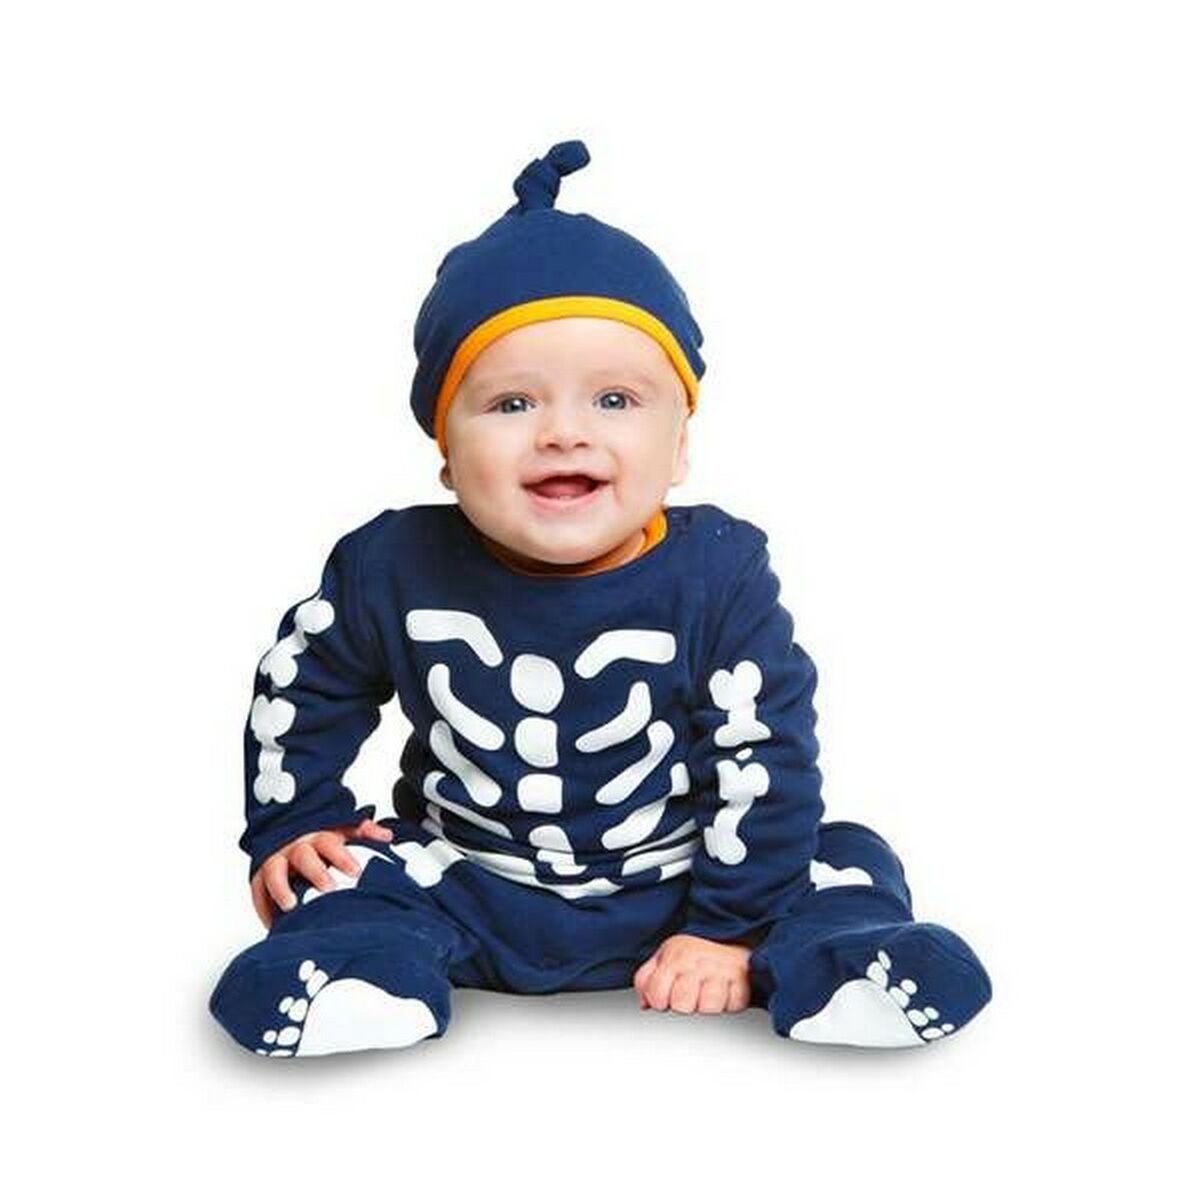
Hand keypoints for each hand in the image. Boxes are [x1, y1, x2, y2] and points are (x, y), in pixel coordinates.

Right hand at [249, 817, 393, 928]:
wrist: (288, 827)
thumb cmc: (322, 836)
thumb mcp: (344, 828)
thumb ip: (365, 831)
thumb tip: (387, 836)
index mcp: (320, 837)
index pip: (331, 844)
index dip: (342, 857)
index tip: (355, 871)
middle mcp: (296, 847)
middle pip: (304, 857)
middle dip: (316, 872)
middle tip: (329, 888)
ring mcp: (277, 859)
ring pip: (274, 872)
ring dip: (281, 889)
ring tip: (291, 906)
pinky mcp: (259, 873)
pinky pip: (257, 890)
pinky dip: (263, 907)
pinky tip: (272, 924)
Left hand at [633, 933, 752, 1014]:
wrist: (730, 934)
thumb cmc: (693, 953)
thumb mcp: (664, 958)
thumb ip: (646, 979)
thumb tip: (644, 1003)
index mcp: (674, 958)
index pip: (657, 996)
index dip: (660, 1002)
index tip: (666, 998)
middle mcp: (697, 963)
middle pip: (681, 1006)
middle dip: (684, 1006)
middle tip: (690, 995)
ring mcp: (720, 971)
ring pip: (708, 1008)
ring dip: (707, 1005)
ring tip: (707, 993)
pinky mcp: (742, 980)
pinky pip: (733, 1006)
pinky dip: (729, 1004)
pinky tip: (725, 992)